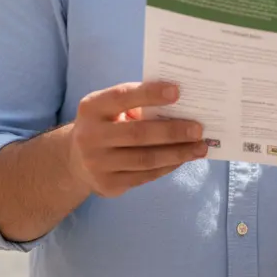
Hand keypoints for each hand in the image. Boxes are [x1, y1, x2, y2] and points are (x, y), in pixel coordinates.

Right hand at [68, 81, 207, 198]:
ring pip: (145, 159)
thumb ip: (137, 102)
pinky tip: (184, 158)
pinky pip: (145, 176)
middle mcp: (90, 136)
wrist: (76, 159)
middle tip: (198, 129)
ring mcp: (97, 164)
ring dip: (177, 153)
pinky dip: (168, 166)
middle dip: (172, 131)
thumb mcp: (111, 107)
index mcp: (92, 108)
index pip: (122, 97)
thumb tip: (182, 104)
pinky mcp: (108, 185)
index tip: (177, 91)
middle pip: (138, 134)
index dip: (149, 94)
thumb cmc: (107, 123)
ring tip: (200, 147)